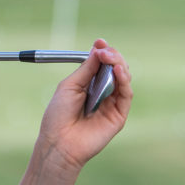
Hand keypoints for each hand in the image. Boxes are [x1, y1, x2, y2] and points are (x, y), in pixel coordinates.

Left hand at [35, 39, 132, 172]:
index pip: (101, 65)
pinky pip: (126, 95)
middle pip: (115, 69)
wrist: (59, 142)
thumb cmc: (58, 115)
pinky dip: (124, 80)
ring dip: (119, 65)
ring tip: (110, 58)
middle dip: (112, 56)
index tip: (100, 42)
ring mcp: (111, 104)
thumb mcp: (69, 86)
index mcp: (87, 85)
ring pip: (124, 79)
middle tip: (105, 50)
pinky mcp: (119, 115)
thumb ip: (86, 69)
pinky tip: (118, 71)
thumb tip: (98, 49)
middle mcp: (102, 93)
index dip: (102, 52)